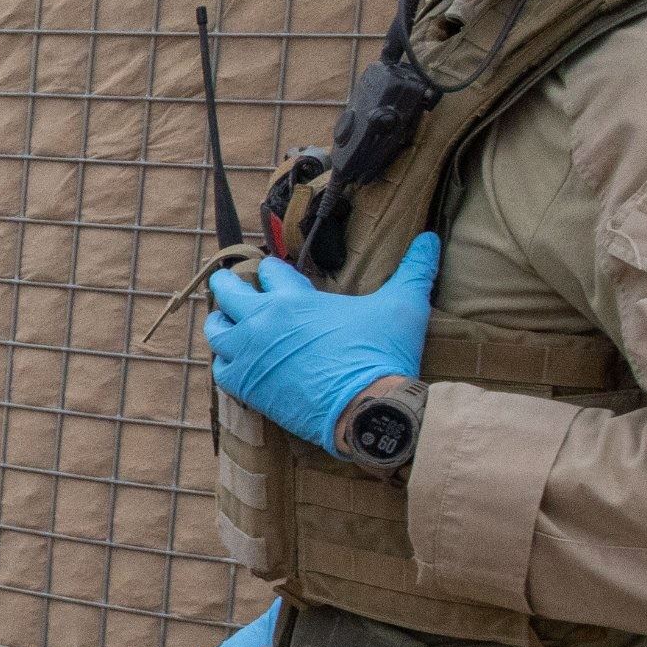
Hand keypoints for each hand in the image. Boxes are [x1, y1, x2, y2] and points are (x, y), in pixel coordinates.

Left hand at [205, 233, 437, 449]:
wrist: (366, 409)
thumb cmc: (382, 354)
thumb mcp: (403, 305)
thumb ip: (414, 269)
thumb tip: (430, 238)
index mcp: (294, 298)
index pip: (270, 270)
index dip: (274, 270)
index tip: (276, 273)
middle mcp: (263, 321)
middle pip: (228, 291)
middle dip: (229, 285)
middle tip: (232, 285)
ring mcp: (250, 354)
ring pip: (216, 329)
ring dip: (221, 322)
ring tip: (229, 321)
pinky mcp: (246, 387)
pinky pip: (220, 370)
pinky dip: (225, 363)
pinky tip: (235, 362)